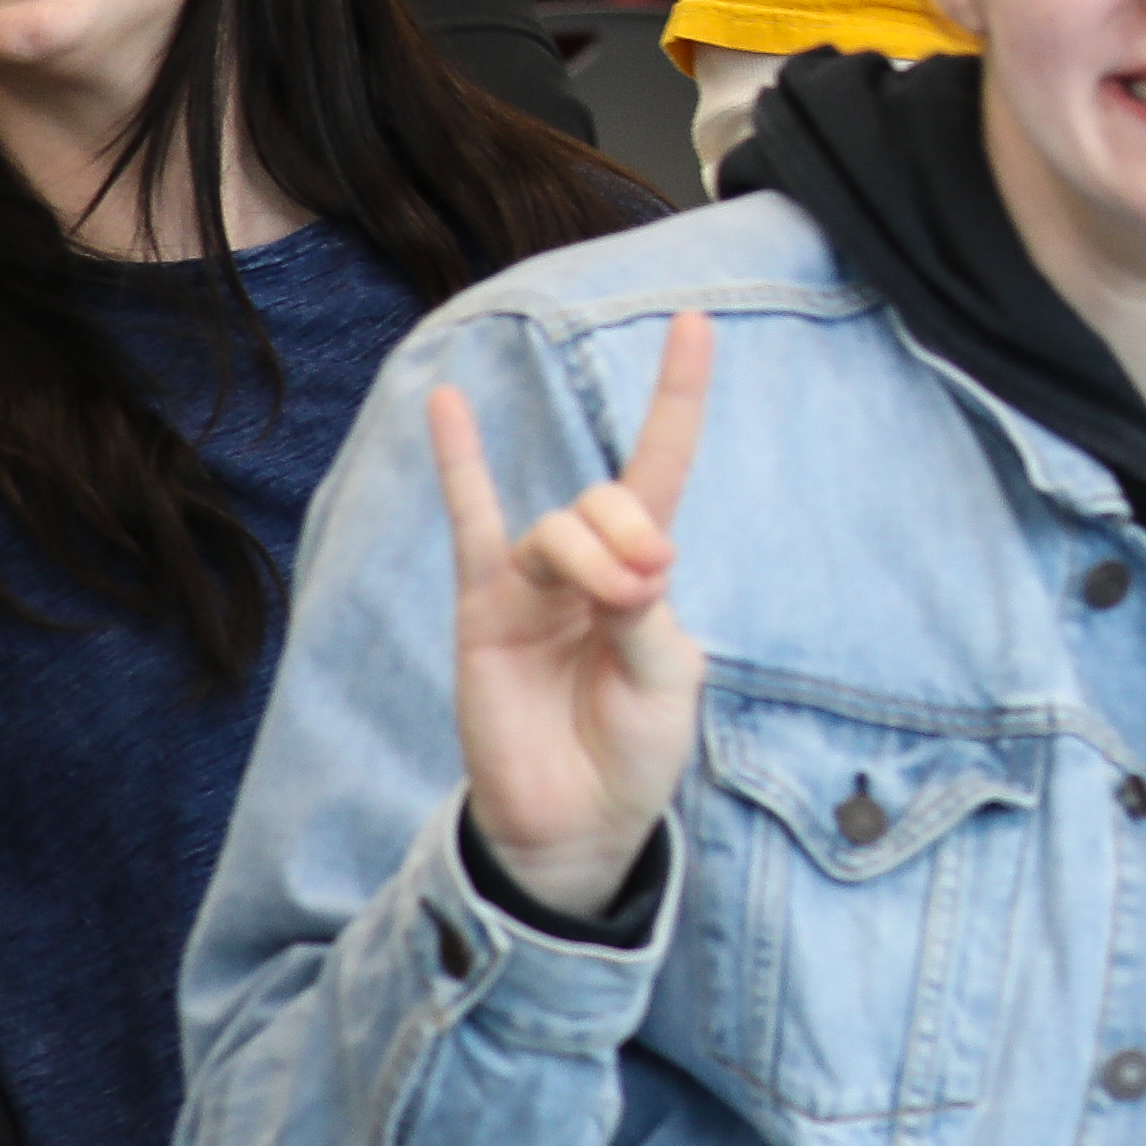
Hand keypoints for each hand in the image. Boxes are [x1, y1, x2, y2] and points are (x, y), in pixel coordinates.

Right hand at [436, 321, 715, 925]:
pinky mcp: (483, 609)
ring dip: (591, 557)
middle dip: (632, 538)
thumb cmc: (632, 748)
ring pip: (558, 527)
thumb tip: (625, 566)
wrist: (576, 821)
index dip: (679, 397)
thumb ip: (643, 612)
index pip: (663, 465)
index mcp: (647, 570)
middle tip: (643, 598)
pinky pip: (468, 525)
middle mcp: (588, 563)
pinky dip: (460, 464)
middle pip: (610, 501)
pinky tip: (449, 403)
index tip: (697, 324)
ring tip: (610, 608)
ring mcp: (532, 582)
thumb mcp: (665, 681)